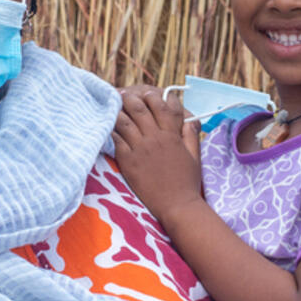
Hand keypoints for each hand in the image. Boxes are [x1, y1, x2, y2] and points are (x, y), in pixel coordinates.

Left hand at [112, 90, 202, 223]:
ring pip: (124, 121)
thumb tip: (190, 119)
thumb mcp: (194, 156)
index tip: (147, 94)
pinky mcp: (128, 161)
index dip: (152, 96)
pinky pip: (115, 140)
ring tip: (112, 106)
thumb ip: (191, 135)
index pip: (161, 106)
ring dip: (117, 111)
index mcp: (172, 135)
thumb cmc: (187, 182)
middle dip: (130, 98)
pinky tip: (105, 125)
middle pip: (139, 109)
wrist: (177, 205)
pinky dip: (109, 130)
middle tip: (124, 95)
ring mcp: (140, 149)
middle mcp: (155, 138)